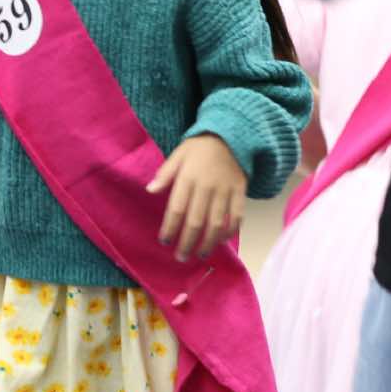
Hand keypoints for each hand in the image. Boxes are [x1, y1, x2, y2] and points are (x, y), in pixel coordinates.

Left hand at [147, 134, 247, 260]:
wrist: (232, 134)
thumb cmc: (200, 147)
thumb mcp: (178, 154)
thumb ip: (165, 173)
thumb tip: (150, 190)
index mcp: (189, 178)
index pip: (177, 209)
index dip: (170, 228)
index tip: (165, 241)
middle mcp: (207, 187)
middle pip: (196, 221)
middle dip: (187, 242)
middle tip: (181, 257)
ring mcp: (226, 190)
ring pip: (217, 223)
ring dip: (208, 242)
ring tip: (201, 255)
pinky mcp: (240, 191)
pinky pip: (237, 215)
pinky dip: (231, 230)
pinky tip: (222, 240)